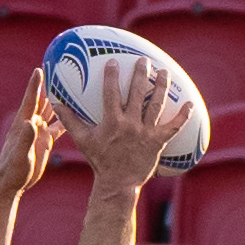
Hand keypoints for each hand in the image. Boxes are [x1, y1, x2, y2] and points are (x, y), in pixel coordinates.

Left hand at [0, 68, 61, 194]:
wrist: (12, 183)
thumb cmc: (13, 170)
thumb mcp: (20, 155)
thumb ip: (26, 139)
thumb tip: (31, 123)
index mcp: (23, 124)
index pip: (30, 100)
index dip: (35, 85)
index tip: (39, 69)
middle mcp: (31, 124)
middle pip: (42, 101)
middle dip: (50, 86)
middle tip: (60, 71)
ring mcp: (39, 132)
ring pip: (51, 111)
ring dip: (60, 99)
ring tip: (71, 86)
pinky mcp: (45, 141)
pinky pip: (58, 126)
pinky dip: (67, 118)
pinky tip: (78, 113)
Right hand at [54, 56, 192, 192]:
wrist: (118, 183)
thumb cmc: (100, 161)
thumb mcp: (83, 140)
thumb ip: (70, 120)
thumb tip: (55, 103)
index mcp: (112, 121)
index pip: (111, 92)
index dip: (111, 75)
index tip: (113, 61)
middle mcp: (130, 124)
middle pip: (137, 93)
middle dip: (141, 74)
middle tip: (143, 60)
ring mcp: (146, 132)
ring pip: (156, 104)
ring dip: (161, 86)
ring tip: (164, 73)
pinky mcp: (158, 141)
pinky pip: (173, 127)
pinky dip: (182, 116)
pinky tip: (189, 104)